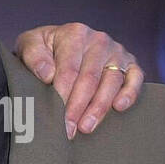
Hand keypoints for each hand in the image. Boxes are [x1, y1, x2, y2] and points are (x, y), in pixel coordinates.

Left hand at [15, 23, 144, 138]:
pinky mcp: (130, 64)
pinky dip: (130, 93)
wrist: (58, 45)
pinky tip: (119, 107)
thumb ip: (33, 57)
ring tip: (86, 127)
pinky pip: (135, 78)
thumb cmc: (43, 50)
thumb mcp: (29, 46)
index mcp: (75, 34)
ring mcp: (116, 52)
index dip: (62, 95)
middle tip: (69, 129)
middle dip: (78, 107)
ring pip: (112, 81)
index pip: (69, 69)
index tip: (55, 117)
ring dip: (100, 107)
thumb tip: (47, 74)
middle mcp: (99, 41)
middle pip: (90, 78)